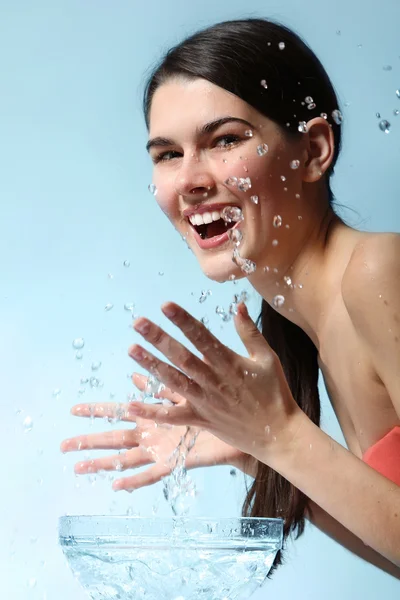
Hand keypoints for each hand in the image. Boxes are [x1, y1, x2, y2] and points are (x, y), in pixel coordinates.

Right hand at [60, 374, 251, 491]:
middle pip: (115, 437)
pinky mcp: (177, 462)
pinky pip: (153, 473)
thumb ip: (158, 385)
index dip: (97, 411)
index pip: (118, 411)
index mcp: (154, 415)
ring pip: (126, 458)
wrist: (243, 426)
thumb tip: (134, 373)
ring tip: (78, 468)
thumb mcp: (182, 391)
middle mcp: (153, 434)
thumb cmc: (215, 406)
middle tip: (63, 444)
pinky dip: (135, 481)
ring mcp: (162, 449)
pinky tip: (116, 486)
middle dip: (90, 440)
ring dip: (103, 463)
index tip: (74, 409)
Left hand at [127, 301, 300, 459]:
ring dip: (151, 365)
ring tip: (132, 349)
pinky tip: (131, 404)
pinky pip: (173, 417)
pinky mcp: (200, 420)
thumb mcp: (267, 358)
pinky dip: (152, 412)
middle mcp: (213, 381)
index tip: (165, 305)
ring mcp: (205, 402)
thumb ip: (250, 332)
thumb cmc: (274, 393)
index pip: (202, 337)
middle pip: (182, 357)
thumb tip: (238, 305)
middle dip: (160, 339)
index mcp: (229, 363)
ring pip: (173, 381)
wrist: (279, 434)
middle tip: (138, 323)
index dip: (183, 321)